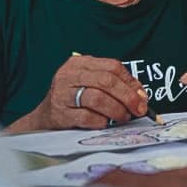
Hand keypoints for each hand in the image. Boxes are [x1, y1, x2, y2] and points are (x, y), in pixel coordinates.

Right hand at [15, 55, 150, 131]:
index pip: (112, 66)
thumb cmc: (74, 97)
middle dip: (127, 97)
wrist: (45, 116)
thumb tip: (141, 95)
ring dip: (116, 110)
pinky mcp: (60, 114)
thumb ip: (116, 84)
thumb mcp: (92, 82)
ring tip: (123, 117)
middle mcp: (69, 75)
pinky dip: (101, 121)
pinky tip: (105, 123)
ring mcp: (62, 94)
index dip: (130, 82)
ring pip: (97, 99)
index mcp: (79, 63)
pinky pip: (87, 117)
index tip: (141, 96)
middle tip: (138, 109)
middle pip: (106, 81)